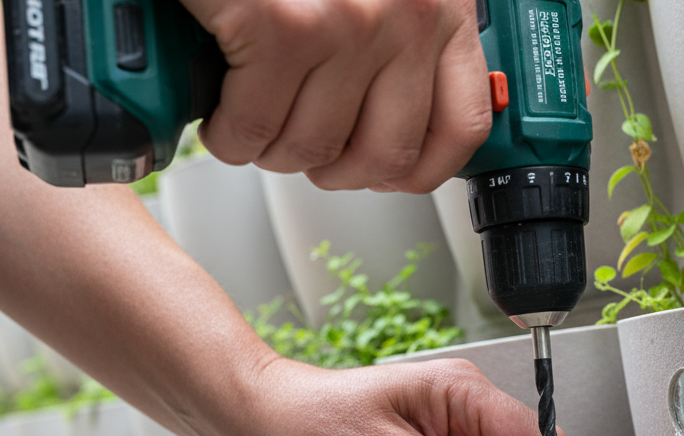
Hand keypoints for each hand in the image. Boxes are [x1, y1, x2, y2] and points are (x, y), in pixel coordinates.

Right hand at [180, 0, 491, 192]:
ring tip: (252, 119)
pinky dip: (226, 134)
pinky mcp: (278, 27)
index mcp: (440, 6)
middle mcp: (406, 16)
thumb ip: (401, 37)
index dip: (417, 167)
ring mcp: (346, 23)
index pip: (463, 126)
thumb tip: (390, 122)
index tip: (384, 171)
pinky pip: (251, 128)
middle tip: (298, 143)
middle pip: (380, 155)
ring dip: (270, 150)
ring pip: (310, 149)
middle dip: (329, 166)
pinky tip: (220, 108)